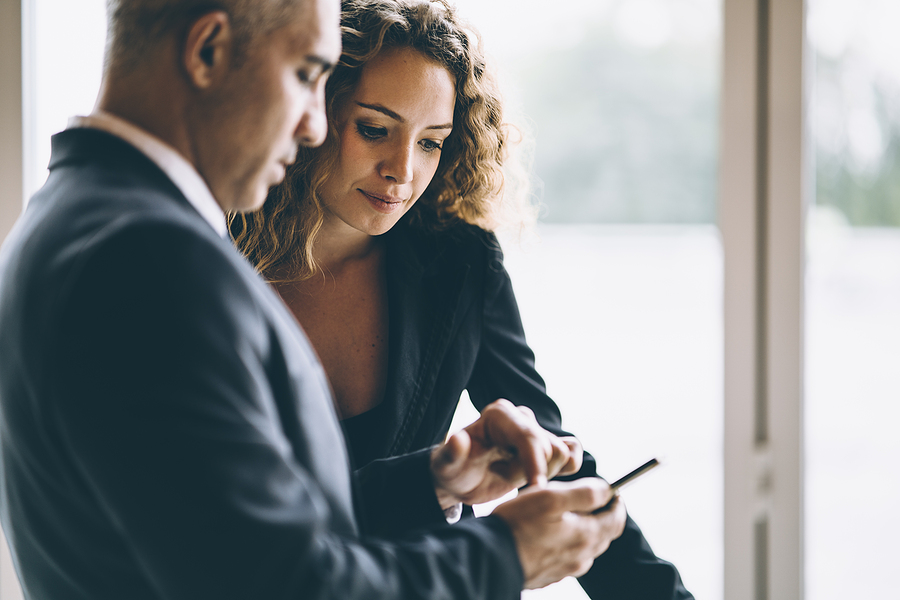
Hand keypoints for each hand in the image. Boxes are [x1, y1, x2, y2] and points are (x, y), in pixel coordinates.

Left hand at [430, 399, 581, 508]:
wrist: (461, 480)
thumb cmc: (452, 471)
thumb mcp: (445, 467)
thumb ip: (450, 454)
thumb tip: (458, 439)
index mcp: (498, 414)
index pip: (528, 437)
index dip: (535, 463)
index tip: (535, 488)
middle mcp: (520, 416)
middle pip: (549, 447)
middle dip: (530, 472)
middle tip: (500, 476)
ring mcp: (536, 430)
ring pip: (562, 453)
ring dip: (541, 473)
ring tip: (510, 475)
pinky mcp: (546, 445)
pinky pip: (572, 452)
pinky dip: (566, 468)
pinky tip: (537, 479)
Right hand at [492, 479, 626, 588]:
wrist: (490, 558)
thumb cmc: (518, 524)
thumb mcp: (552, 497)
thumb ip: (585, 492)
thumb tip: (607, 490)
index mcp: (586, 536)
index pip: (616, 520)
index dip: (617, 503)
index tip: (614, 492)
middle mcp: (581, 557)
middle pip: (603, 534)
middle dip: (601, 515)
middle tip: (588, 499)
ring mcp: (565, 569)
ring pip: (585, 546)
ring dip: (583, 529)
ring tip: (565, 514)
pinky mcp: (549, 574)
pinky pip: (567, 556)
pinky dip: (567, 542)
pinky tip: (549, 532)